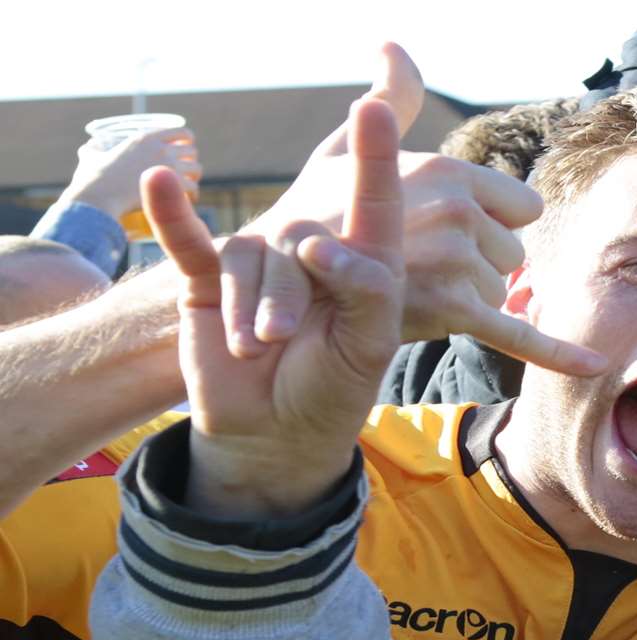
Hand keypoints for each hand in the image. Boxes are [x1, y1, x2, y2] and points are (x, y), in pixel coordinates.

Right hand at [63, 125, 200, 218]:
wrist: (98, 197)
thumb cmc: (91, 179)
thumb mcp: (90, 156)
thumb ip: (93, 149)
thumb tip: (90, 147)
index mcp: (145, 138)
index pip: (181, 132)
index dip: (186, 142)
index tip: (183, 152)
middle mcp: (160, 148)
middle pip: (192, 151)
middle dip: (190, 161)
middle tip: (184, 173)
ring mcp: (168, 166)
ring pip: (196, 169)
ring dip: (193, 178)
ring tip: (185, 187)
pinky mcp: (173, 186)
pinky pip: (194, 188)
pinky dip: (192, 195)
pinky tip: (188, 200)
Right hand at [146, 97, 403, 518]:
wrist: (276, 434)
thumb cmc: (333, 388)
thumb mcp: (367, 345)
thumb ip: (364, 291)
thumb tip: (318, 244)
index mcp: (365, 266)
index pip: (375, 205)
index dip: (377, 158)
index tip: (376, 108)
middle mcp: (310, 257)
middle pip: (302, 240)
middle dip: (290, 295)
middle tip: (282, 336)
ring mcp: (256, 267)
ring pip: (250, 262)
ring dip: (246, 308)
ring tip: (255, 349)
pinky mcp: (206, 283)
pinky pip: (188, 243)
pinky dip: (172, 214)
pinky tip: (158, 180)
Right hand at [228, 43, 601, 376]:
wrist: (270, 283)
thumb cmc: (311, 214)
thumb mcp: (349, 147)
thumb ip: (390, 100)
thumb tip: (392, 45)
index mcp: (449, 170)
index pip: (522, 208)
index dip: (492, 224)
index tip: (448, 228)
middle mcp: (457, 210)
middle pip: (513, 256)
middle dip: (477, 265)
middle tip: (418, 264)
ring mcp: (454, 262)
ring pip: (499, 295)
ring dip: (466, 301)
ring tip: (411, 291)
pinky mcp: (447, 313)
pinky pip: (516, 335)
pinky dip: (556, 352)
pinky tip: (594, 364)